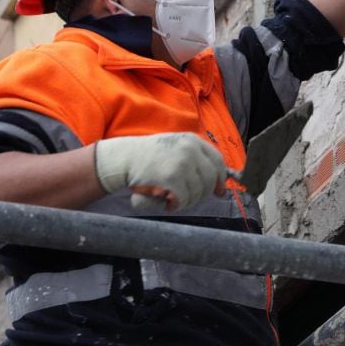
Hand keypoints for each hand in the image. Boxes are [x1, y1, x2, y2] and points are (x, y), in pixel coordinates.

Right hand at [94, 132, 226, 211]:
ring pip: (198, 191)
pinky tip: (167, 202)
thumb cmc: (148, 157)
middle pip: (210, 178)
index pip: (217, 160)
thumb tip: (220, 188)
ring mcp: (182, 163)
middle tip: (187, 199)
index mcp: (192, 140)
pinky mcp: (173, 178)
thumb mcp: (175, 148)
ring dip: (187, 201)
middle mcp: (190, 149)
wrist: (124, 158)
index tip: (219, 192)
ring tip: (172, 198)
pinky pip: (185, 199)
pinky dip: (177, 205)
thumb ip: (196, 160)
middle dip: (202, 194)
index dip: (221, 179)